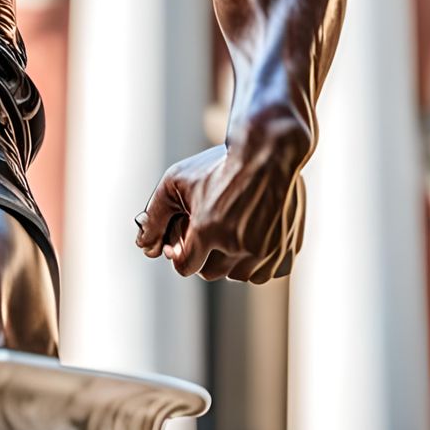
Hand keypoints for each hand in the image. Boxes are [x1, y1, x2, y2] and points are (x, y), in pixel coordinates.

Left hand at [134, 136, 306, 283]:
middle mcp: (239, 246)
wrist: (270, 154)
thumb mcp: (176, 182)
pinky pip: (266, 273)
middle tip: (209, 230)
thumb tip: (143, 246)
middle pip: (211, 272)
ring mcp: (266, 252)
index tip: (183, 241)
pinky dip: (257, 260)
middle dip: (204, 254)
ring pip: (240, 275)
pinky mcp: (286, 252)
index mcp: (209, 230)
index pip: (185, 266)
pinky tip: (253, 235)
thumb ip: (155, 216)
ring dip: (232, 259)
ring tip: (232, 228)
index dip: (180, 254)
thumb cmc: (219, 166)